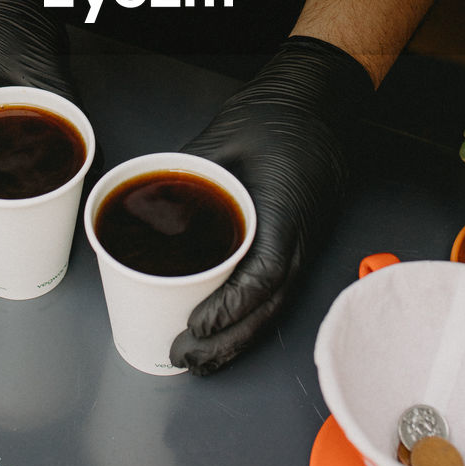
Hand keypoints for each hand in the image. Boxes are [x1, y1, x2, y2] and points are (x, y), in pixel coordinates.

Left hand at [170, 36, 373, 373]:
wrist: (320, 104)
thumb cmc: (281, 117)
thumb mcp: (224, 136)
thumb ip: (187, 170)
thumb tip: (144, 196)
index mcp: (284, 212)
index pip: (262, 274)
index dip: (230, 306)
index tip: (198, 323)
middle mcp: (298, 238)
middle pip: (268, 308)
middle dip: (226, 341)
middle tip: (184, 356)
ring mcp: (301, 245)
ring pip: (272, 309)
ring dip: (236, 340)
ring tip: (198, 360)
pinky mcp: (295, 245)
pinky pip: (274, 293)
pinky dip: (247, 319)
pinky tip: (223, 332)